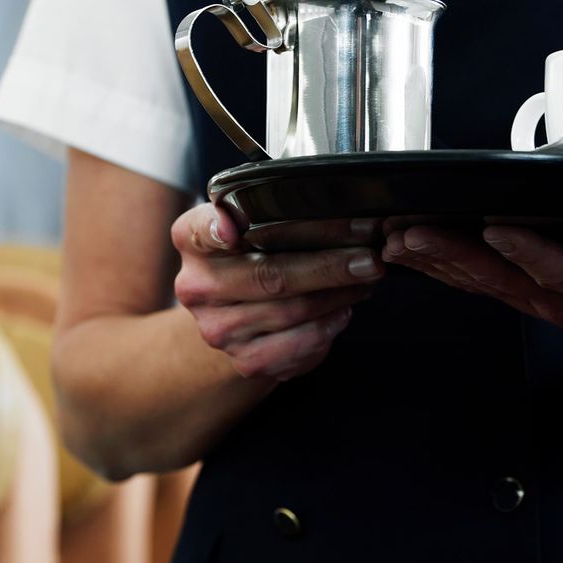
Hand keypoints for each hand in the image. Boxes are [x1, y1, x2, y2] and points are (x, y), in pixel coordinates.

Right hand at [172, 204, 383, 381]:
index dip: (216, 229)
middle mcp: (197, 286)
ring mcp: (219, 329)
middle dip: (329, 264)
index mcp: (192, 240)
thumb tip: (334, 202)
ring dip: (339, 293)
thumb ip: (265, 209)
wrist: (233, 318)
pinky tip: (345, 309)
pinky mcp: (246, 360)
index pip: (200, 231)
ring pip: (293, 310)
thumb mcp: (246, 223)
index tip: (232, 228)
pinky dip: (330, 324)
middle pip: (270, 274)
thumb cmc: (252, 257)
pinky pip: (300, 344)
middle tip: (370, 255)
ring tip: (367, 277)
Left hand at [382, 225, 562, 398]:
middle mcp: (561, 299)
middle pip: (499, 276)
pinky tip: (403, 251)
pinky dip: (438, 267)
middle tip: (408, 233)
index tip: (497, 229)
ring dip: (431, 260)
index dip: (531, 252)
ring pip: (478, 280)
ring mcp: (538, 302)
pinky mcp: (528, 298)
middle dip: (450, 254)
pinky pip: (476, 283)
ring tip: (389, 238)